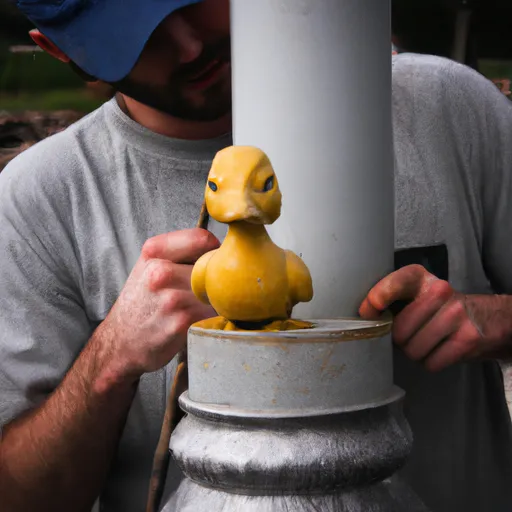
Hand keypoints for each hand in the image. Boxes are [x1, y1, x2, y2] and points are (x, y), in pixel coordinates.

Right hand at [100, 228, 218, 379]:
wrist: (121, 341)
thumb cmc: (142, 300)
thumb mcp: (150, 264)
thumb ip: (182, 250)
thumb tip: (222, 247)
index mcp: (153, 252)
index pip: (203, 238)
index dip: (213, 250)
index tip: (211, 261)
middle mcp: (160, 273)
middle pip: (214, 266)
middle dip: (217, 277)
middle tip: (206, 288)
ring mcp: (171, 299)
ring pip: (217, 290)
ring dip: (218, 298)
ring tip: (201, 305)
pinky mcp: (182, 323)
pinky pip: (215, 312)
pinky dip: (215, 315)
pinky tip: (200, 319)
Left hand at [359, 264, 485, 371]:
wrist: (490, 318)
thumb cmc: (440, 309)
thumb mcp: (418, 294)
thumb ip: (393, 300)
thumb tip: (365, 317)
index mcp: (422, 279)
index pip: (398, 281)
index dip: (379, 296)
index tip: (368, 310)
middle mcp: (440, 292)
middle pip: (400, 331)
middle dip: (400, 340)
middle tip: (411, 335)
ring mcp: (455, 315)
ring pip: (414, 350)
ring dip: (416, 353)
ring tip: (427, 342)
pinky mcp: (467, 339)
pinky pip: (432, 363)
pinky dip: (431, 363)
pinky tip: (440, 350)